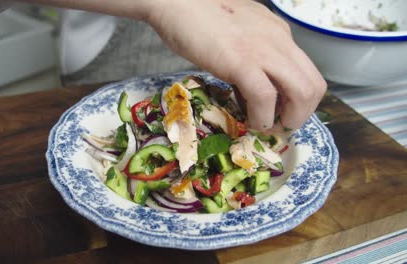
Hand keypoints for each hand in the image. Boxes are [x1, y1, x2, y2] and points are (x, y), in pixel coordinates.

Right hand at [145, 0, 326, 131]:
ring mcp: (263, 51)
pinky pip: (265, 97)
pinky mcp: (241, 62)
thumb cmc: (199, 16)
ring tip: (267, 126)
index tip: (279, 113)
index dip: (298, 101)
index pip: (306, 72)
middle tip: (278, 126)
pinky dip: (261, 118)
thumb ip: (251, 52)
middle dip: (301, 115)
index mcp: (279, 33)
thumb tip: (249, 82)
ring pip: (302, 92)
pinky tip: (250, 121)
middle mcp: (279, 41)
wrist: (177, 1)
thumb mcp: (239, 32)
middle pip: (314, 86)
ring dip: (289, 120)